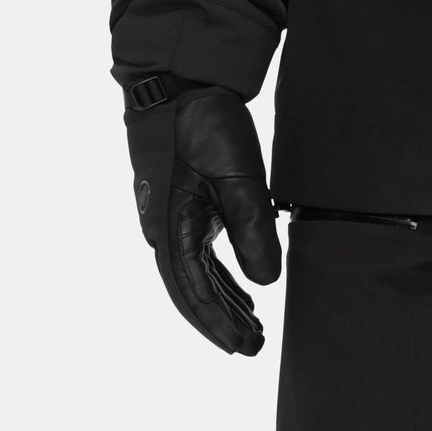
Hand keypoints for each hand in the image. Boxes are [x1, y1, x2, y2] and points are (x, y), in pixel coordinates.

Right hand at [124, 84, 281, 354]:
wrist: (180, 82)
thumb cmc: (205, 128)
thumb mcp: (238, 178)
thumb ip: (251, 230)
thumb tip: (266, 284)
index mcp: (172, 231)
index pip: (195, 294)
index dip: (220, 324)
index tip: (244, 348)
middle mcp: (165, 231)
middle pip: (193, 291)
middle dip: (223, 320)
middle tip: (253, 346)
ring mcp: (172, 217)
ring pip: (196, 274)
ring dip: (222, 299)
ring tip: (251, 323)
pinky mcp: (184, 203)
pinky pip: (199, 253)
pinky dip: (219, 274)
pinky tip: (241, 285)